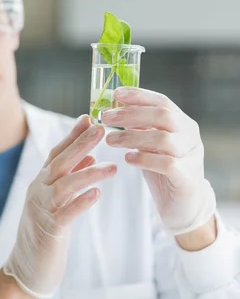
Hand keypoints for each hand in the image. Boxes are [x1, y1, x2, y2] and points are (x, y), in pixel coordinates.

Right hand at [2, 115, 115, 298]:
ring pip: (64, 186)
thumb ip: (69, 180)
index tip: (89, 118)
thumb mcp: (56, 202)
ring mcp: (41, 210)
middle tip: (101, 129)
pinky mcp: (49, 231)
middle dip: (80, 145)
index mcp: (40, 183)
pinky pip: (65, 214)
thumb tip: (89, 158)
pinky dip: (80, 203)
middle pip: (59, 163)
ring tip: (112, 167)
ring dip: (88, 174)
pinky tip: (96, 195)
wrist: (26, 268)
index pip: (56, 153)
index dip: (72, 136)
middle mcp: (38, 192)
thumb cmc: (44, 233)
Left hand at [102, 86, 215, 236]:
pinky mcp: (187, 177)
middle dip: (131, 114)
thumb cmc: (162, 169)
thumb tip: (112, 108)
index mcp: (182, 123)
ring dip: (131, 137)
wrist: (182, 205)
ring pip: (163, 139)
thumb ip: (139, 127)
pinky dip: (145, 159)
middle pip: (163, 116)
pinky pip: (167, 163)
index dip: (139, 95)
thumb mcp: (150, 144)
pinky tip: (128, 159)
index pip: (162, 102)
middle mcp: (190, 136)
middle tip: (105, 118)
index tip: (116, 94)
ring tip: (110, 140)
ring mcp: (192, 156)